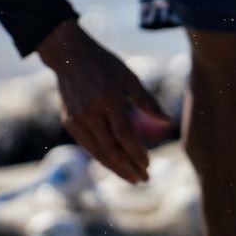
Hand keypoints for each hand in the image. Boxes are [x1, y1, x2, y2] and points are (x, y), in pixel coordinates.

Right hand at [36, 20, 169, 183]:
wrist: (68, 56)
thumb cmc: (104, 64)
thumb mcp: (129, 77)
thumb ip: (147, 101)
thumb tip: (167, 121)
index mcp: (108, 99)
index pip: (124, 134)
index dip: (137, 152)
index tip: (148, 165)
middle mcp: (90, 112)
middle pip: (111, 149)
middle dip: (128, 167)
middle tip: (143, 180)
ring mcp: (77, 119)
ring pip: (98, 151)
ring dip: (115, 168)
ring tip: (132, 178)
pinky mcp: (69, 122)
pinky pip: (88, 146)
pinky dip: (102, 157)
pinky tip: (115, 164)